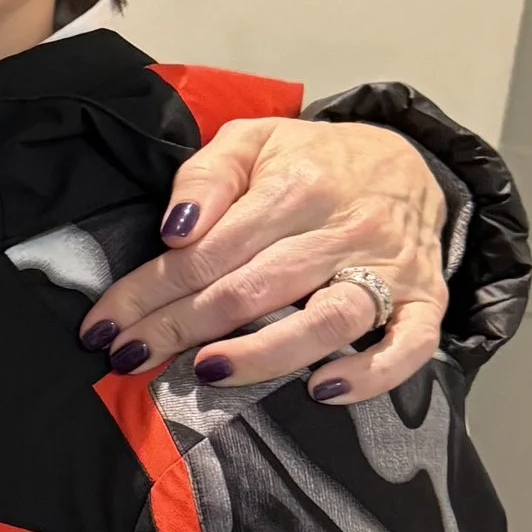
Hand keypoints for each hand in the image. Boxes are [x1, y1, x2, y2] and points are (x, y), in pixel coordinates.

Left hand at [84, 118, 445, 400]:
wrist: (408, 163)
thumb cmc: (313, 161)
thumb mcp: (253, 141)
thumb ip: (205, 175)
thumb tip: (175, 230)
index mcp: (296, 186)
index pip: (208, 250)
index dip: (149, 292)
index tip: (105, 327)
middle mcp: (344, 230)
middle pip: (253, 289)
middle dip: (181, 328)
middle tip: (131, 358)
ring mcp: (389, 270)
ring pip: (327, 321)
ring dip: (264, 353)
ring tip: (209, 370)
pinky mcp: (425, 301)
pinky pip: (407, 346)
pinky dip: (370, 374)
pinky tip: (321, 390)